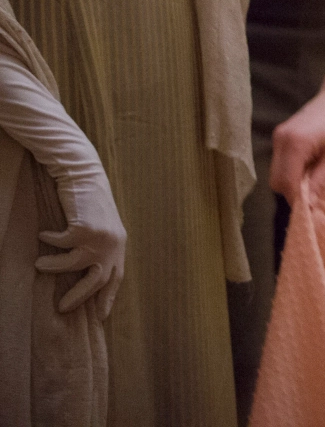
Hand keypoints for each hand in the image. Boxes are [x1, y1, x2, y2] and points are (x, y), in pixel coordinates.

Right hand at [36, 173, 125, 313]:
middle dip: (80, 296)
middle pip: (98, 279)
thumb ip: (98, 247)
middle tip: (63, 308)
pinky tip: (43, 234)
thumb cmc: (90, 201)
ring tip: (39, 265)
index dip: (108, 296)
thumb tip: (84, 272)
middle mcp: (113, 243)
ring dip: (54, 267)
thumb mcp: (101, 226)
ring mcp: (100, 236)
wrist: (86, 174)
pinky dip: (50, 241)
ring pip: (73, 265)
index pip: (116, 276)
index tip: (100, 316)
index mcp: (119, 244)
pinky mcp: (84, 228)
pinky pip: (61, 244)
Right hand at [271, 85, 324, 200]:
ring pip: (276, 172)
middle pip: (276, 180)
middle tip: (315, 193)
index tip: (310, 209)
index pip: (286, 183)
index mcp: (295, 144)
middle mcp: (281, 140)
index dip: (297, 199)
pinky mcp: (281, 135)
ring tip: (316, 177)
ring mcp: (278, 136)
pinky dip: (292, 169)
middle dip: (293, 191)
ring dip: (292, 181)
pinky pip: (280, 161)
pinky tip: (311, 165)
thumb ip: (321, 180)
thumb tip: (309, 205)